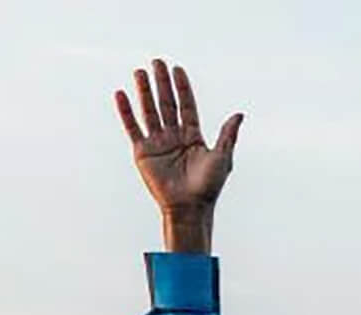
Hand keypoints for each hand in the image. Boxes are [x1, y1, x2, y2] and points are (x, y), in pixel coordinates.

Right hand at [115, 60, 242, 253]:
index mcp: (193, 137)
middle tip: (157, 62)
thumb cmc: (208, 186)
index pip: (187, 106)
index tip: (178, 70)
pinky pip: (132, 127)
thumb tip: (239, 114)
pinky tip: (121, 94)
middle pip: (167, 104)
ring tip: (139, 72)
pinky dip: (126, 111)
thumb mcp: (222, 157)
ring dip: (144, 92)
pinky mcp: (143, 152)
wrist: (189, 207)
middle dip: (162, 84)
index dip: (183, 88)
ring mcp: (158, 143)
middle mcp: (175, 137)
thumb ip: (227, 135)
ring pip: (149, 111)